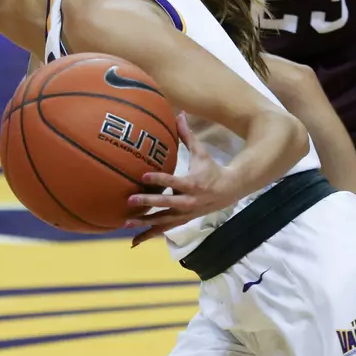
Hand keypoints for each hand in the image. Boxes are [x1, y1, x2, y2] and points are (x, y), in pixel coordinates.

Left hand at [127, 115, 238, 245]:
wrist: (229, 191)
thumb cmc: (212, 169)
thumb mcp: (201, 152)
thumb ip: (188, 135)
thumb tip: (179, 114)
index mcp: (193, 183)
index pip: (174, 181)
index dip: (159, 179)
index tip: (143, 175)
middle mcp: (189, 201)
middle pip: (166, 203)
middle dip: (148, 202)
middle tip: (130, 199)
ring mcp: (185, 214)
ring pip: (163, 221)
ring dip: (145, 222)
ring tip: (126, 222)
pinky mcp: (182, 221)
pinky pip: (163, 230)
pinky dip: (149, 235)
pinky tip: (134, 242)